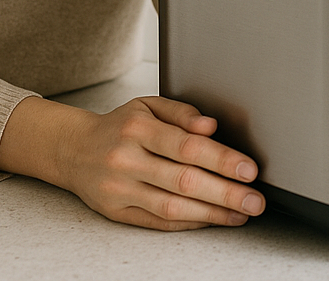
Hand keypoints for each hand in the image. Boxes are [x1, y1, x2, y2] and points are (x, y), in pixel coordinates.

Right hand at [0, 95, 264, 229]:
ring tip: (240, 214)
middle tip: (255, 200)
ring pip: (172, 207)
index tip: (248, 169)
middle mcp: (127, 158)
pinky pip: (158, 222)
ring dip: (212, 213)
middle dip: (225, 193)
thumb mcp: (147, 105)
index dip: (221, 159)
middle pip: (183, 180)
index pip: (187, 146)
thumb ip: (182, 112)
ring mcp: (120, 189)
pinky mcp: (117, 213)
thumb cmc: (119, 126)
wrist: (74, 149)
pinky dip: (189, 223)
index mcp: (138, 127)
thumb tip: (211, 126)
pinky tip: (212, 220)